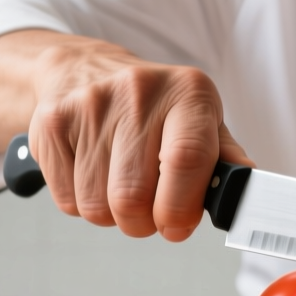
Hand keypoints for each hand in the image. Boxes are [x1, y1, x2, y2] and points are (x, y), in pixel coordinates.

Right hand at [26, 37, 252, 240]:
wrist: (84, 69)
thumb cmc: (155, 108)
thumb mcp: (201, 121)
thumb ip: (225, 161)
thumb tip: (243, 194)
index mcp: (189, 93)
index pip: (187, 159)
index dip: (181, 208)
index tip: (177, 226)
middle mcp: (139, 91)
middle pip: (133, 197)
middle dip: (143, 223)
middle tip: (149, 212)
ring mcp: (90, 105)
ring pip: (97, 206)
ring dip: (112, 216)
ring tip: (120, 187)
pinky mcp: (52, 123)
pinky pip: (67, 201)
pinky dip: (81, 204)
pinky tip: (93, 174)